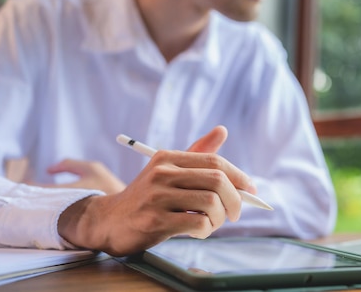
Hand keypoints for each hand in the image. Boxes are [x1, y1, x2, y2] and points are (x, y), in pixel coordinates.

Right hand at [57, 126, 255, 255]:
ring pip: (211, 204)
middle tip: (236, 212)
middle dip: (236, 199)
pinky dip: (207, 230)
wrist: (109, 221)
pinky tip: (199, 231)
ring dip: (220, 218)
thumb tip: (222, 130)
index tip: (251, 189)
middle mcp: (162, 173)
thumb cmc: (147, 196)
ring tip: (214, 223)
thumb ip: (196, 152)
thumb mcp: (168, 170)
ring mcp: (157, 197)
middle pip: (217, 181)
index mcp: (168, 158)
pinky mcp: (155, 221)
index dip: (239, 176)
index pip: (215, 161)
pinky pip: (198, 224)